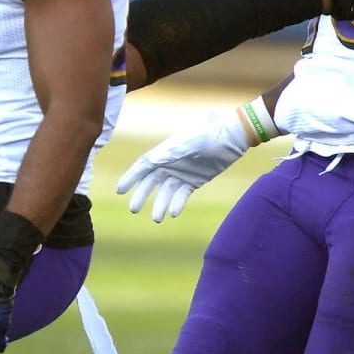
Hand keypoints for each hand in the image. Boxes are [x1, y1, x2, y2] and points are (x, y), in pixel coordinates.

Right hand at [115, 106, 261, 221]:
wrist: (233, 136)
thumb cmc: (210, 134)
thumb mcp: (192, 142)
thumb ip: (173, 152)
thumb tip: (151, 161)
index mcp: (165, 152)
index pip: (143, 166)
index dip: (130, 178)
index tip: (120, 191)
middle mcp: (169, 163)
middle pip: (150, 182)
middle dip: (141, 195)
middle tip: (133, 209)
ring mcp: (181, 173)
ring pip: (165, 192)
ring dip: (160, 204)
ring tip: (157, 219)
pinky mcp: (194, 181)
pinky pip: (181, 195)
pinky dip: (177, 204)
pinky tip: (173, 213)